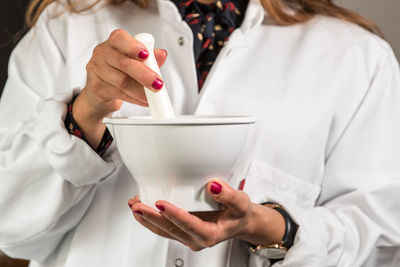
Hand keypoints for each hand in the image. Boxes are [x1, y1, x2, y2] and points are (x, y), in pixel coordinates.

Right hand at [72, 29, 167, 147]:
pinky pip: (118, 94)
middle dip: (144, 75)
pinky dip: (135, 99)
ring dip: (141, 91)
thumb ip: (151, 57)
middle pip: (123, 62)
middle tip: (157, 83)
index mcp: (115, 42)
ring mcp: (97, 70)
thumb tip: (162, 55)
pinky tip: (143, 101)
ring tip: (153, 95)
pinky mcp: (96, 87)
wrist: (101, 90)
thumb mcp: (137, 61)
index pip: (121, 39)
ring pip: (122, 81)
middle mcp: (103, 53)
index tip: (146, 55)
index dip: (134, 46)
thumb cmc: (120, 71)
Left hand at [128, 180, 284, 250]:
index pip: (189, 225)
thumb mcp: (241, 203)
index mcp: (210, 234)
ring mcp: (187, 237)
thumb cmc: (238, 214)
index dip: (174, 215)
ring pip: (163, 231)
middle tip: (139, 206)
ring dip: (147, 219)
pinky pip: (163, 228)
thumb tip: (214, 185)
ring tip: (135, 206)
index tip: (162, 204)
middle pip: (170, 230)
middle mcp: (196, 238)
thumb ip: (229, 195)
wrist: (239, 223)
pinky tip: (142, 209)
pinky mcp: (182, 232)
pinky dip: (151, 219)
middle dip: (152, 218)